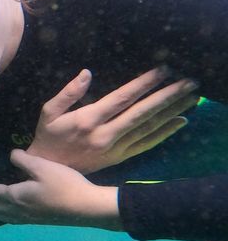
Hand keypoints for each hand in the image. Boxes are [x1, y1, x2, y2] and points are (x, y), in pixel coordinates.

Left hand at [0, 150, 121, 229]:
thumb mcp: (42, 167)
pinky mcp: (41, 221)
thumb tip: (10, 156)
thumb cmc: (63, 184)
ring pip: (7, 217)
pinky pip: (17, 220)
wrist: (87, 207)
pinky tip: (14, 217)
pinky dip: (9, 218)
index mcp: (17, 196)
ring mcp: (31, 218)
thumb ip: (23, 160)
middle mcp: (20, 210)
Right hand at [27, 68, 198, 173]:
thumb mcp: (48, 112)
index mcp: (88, 119)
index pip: (123, 98)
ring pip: (148, 128)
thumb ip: (67, 92)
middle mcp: (105, 134)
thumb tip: (87, 73)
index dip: (144, 83)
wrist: (49, 171)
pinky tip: (180, 121)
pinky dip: (165, 133)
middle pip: (142, 113)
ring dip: (172, 112)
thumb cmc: (47, 136)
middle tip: (190, 83)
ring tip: (192, 98)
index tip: (164, 70)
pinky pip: (146, 144)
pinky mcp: (119, 157)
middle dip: (168, 96)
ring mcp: (114, 148)